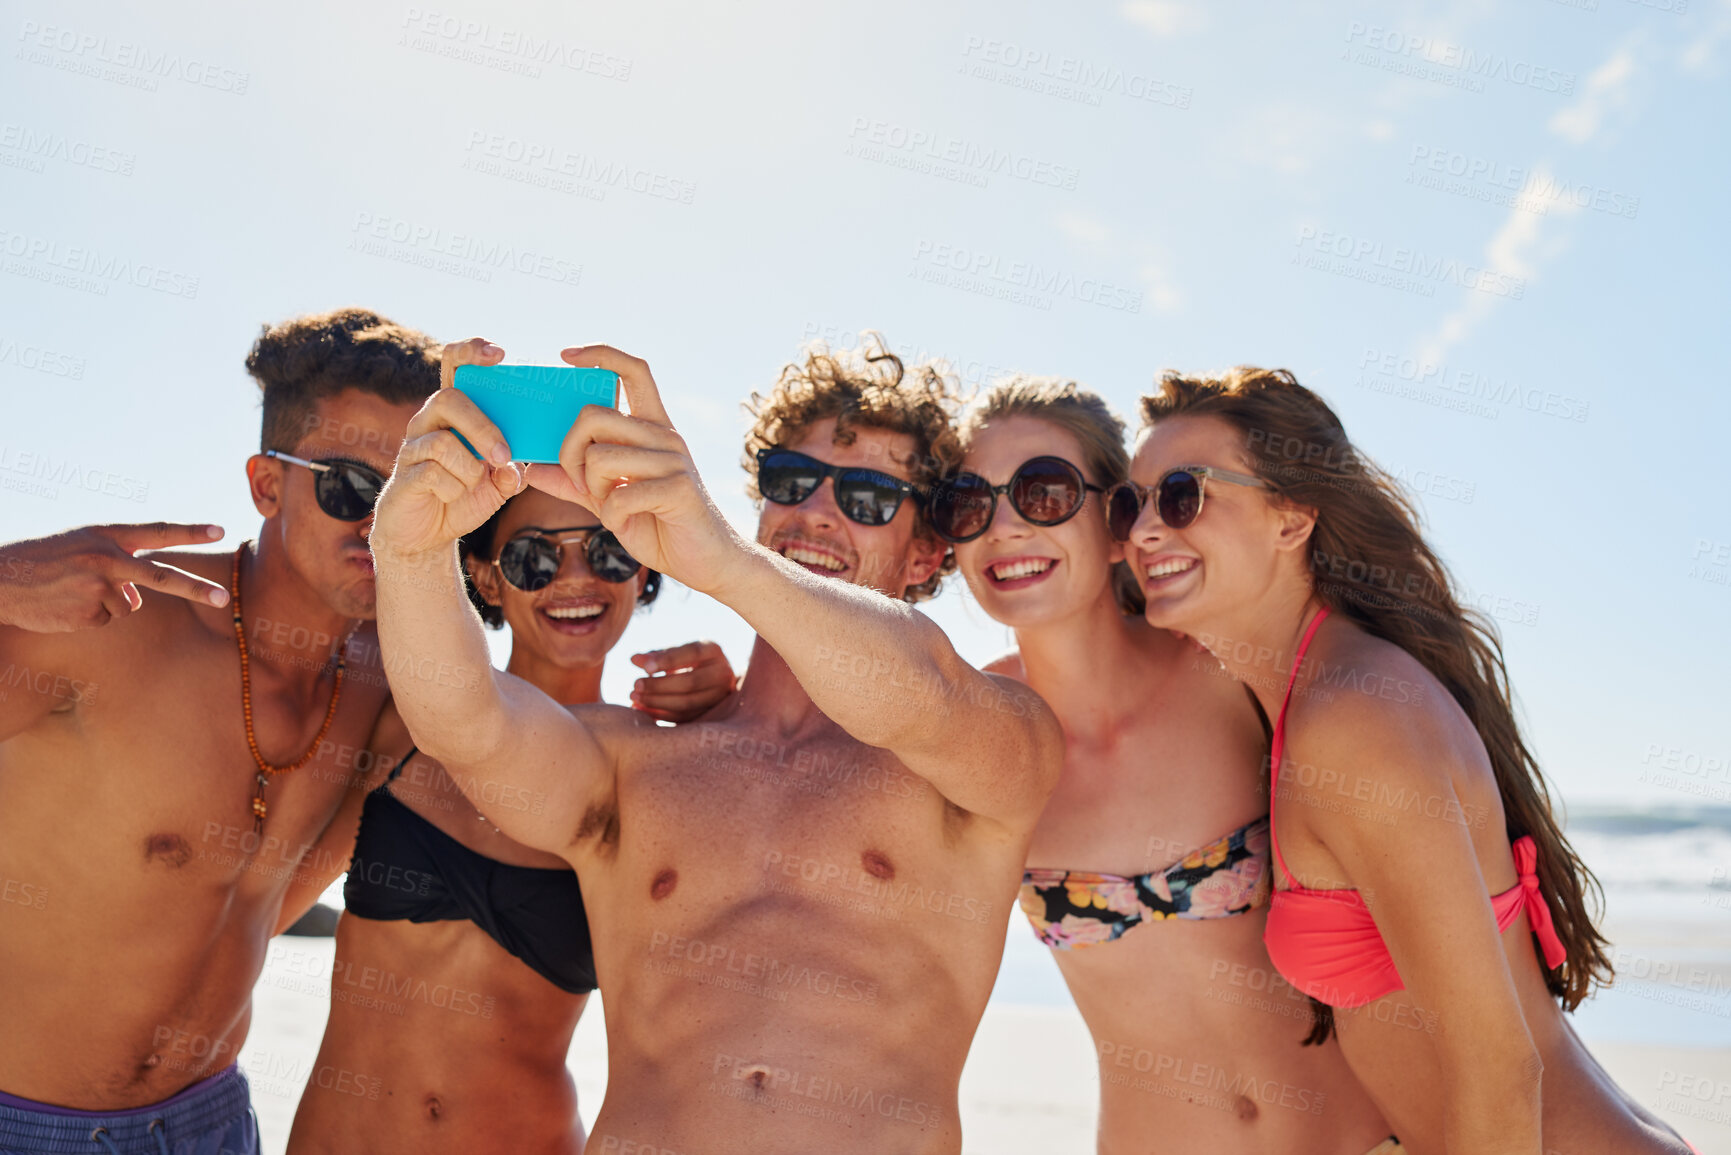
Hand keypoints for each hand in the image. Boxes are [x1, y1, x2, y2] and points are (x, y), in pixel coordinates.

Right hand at [0, 523, 228, 630]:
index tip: (220, 530)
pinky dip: (91, 616)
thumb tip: (142, 595)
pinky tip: (67, 605)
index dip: (190, 532)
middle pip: (163, 577)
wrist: (1, 580)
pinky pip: (108, 620)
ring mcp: (98, 588)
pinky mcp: (88, 614)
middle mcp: (106, 560)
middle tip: (223, 600)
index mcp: (107, 536)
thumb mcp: (83, 544)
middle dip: (196, 589)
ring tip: (75, 591)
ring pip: (129, 605)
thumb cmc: (46, 560)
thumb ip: (119, 559)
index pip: (157, 532)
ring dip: (109, 603)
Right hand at [373, 338, 524, 561]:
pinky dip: (454, 489)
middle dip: (482, 428)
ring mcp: (413, 447)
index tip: (498, 354)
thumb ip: (513, 472)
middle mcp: (428, 422)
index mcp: (454, 414)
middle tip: (503, 455)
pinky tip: (453, 497)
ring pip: (444, 443)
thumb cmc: (462, 499)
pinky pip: (433, 473)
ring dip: (470, 469)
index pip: (453, 366)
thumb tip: (517, 466)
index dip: (470, 351)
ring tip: (475, 485)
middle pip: (449, 399)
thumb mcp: (498, 485)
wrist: (425, 537)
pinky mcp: (404, 475)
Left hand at [522, 346, 747, 594]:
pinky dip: (612, 517)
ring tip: (610, 508)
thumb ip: (573, 482)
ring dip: (592, 490)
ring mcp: (674, 461)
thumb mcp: (609, 500)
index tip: (567, 357)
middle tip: (580, 481)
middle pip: (594, 416)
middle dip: (569, 452)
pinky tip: (627, 524)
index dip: (600, 355)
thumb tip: (530, 467)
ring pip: (600, 458)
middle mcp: (665, 436)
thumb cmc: (660, 526)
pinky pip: (618, 496)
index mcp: (653, 428)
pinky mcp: (679, 489)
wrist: (707, 562)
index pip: (633, 371)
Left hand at [630, 640, 736, 721]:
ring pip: (687, 703)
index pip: (692, 653)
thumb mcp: (676, 652)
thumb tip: (634, 659)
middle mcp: (722, 673)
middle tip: (635, 685)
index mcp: (713, 650)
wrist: (714, 678)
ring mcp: (719, 696)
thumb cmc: (689, 660)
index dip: (668, 660)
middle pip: (690, 682)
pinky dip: (661, 715)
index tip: (645, 668)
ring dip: (657, 703)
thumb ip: (656, 656)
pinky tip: (643, 710)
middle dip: (659, 686)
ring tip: (635, 698)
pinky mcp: (711, 713)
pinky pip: (684, 717)